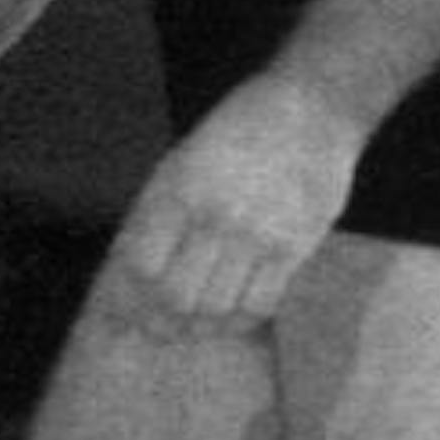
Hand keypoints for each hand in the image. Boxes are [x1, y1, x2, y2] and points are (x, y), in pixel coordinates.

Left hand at [102, 68, 364, 329]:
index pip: (141, 267)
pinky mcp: (295, 245)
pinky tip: (234, 315)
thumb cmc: (240, 130)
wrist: (313, 107)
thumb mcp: (185, 157)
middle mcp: (217, 215)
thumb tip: (131, 269)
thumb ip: (158, 210)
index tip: (126, 313)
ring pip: (218, 308)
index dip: (129, 299)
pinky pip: (261, 304)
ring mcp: (259, 233)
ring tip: (193, 329)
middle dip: (161, 323)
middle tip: (158, 331)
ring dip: (200, 327)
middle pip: (177, 297)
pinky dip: (241, 320)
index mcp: (180, 189)